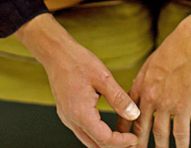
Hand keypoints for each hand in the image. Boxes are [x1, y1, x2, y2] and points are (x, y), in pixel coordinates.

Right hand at [17, 14, 140, 147]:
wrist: (56, 53)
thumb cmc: (78, 61)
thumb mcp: (104, 78)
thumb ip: (119, 99)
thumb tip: (133, 114)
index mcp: (81, 113)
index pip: (104, 139)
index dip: (121, 143)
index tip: (134, 139)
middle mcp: (71, 119)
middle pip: (95, 145)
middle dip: (114, 146)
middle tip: (131, 143)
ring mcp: (67, 117)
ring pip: (87, 140)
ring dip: (105, 142)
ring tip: (122, 138)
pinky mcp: (66, 113)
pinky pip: (82, 131)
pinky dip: (96, 134)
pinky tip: (107, 128)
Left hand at [115, 9, 190, 147]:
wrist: (190, 45)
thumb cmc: (173, 49)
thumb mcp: (151, 63)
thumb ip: (145, 79)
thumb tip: (142, 87)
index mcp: (140, 86)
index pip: (127, 114)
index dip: (123, 129)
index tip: (121, 139)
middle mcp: (149, 98)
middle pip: (140, 128)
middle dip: (137, 144)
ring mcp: (165, 104)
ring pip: (159, 134)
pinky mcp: (183, 106)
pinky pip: (180, 132)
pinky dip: (181, 144)